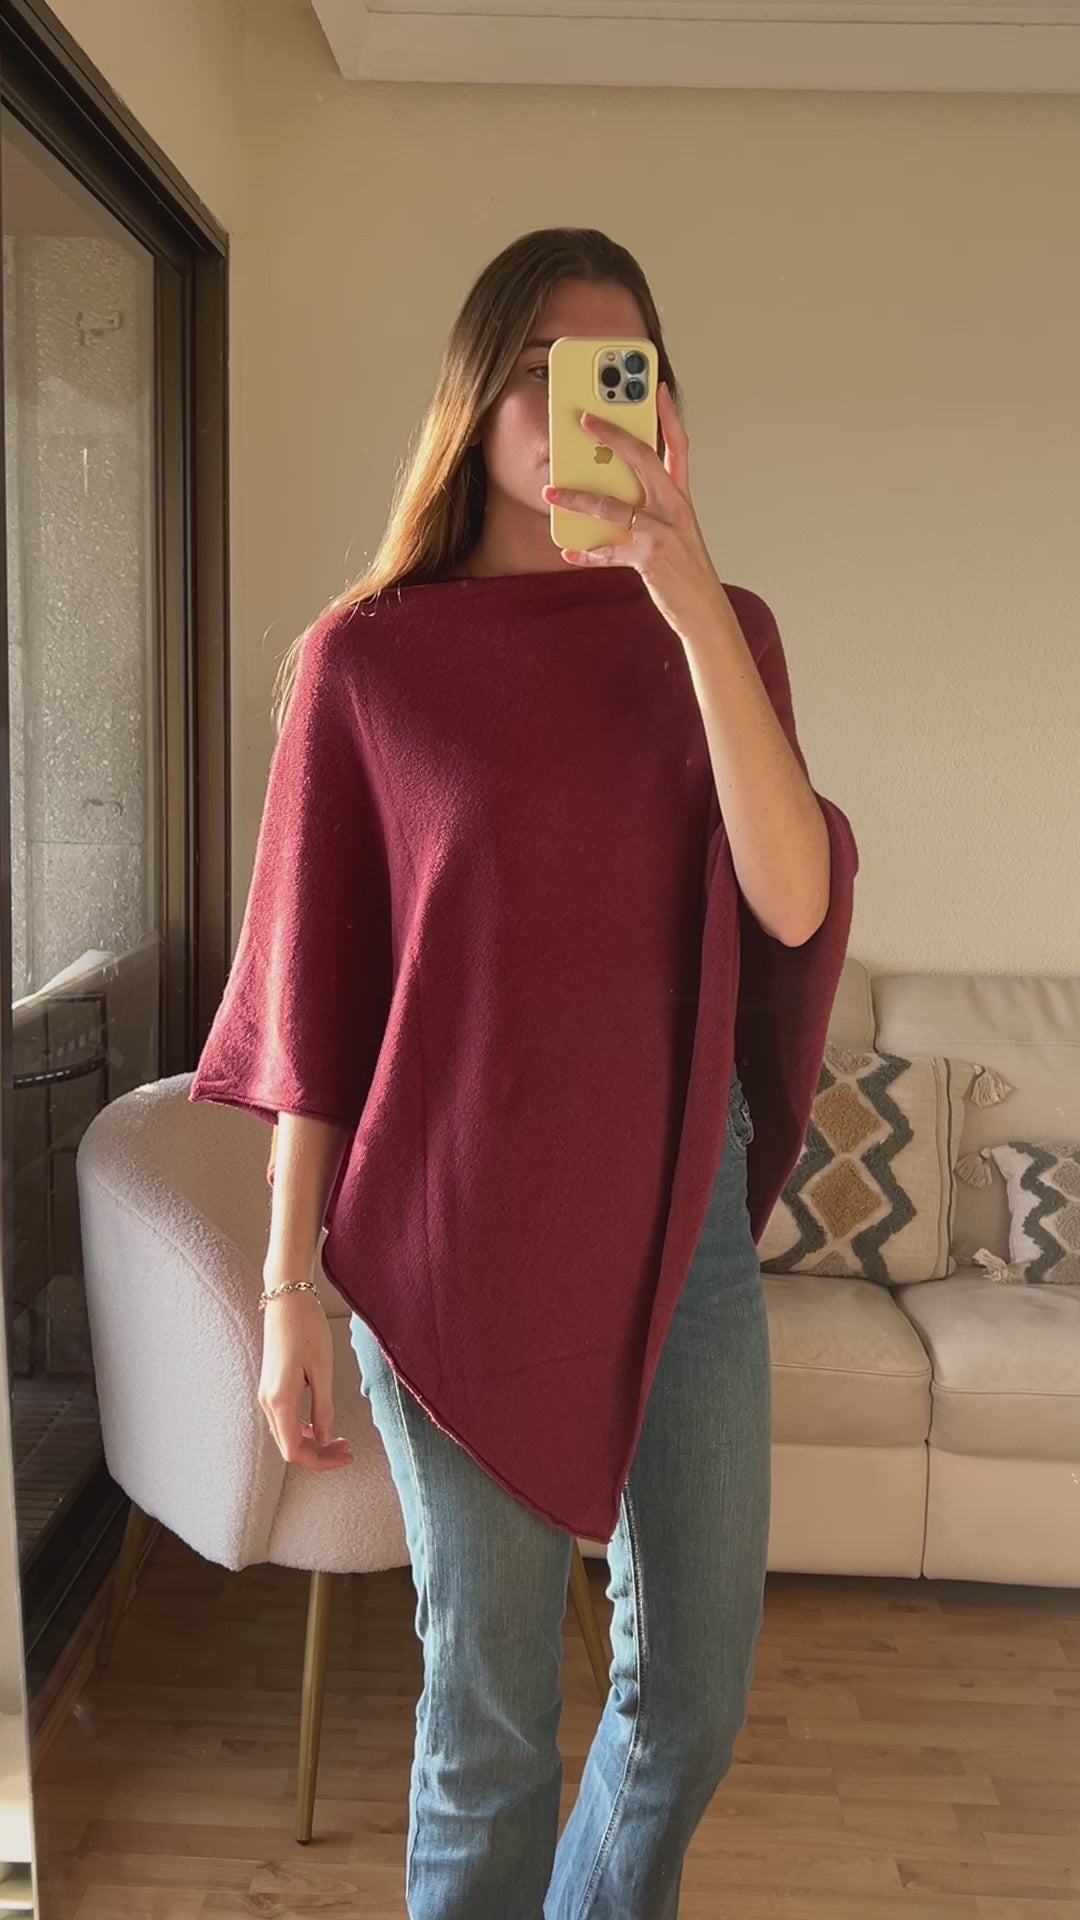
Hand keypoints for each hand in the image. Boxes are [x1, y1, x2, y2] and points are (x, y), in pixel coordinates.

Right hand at [258, 1286, 354, 1471]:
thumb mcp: (322, 1370)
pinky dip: (303, 1429)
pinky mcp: (271, 1386)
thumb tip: (324, 1438)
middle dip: (319, 1455)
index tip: (345, 1456)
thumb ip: (323, 1408)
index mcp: (280, 1400)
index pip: (294, 1451)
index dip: (321, 1461)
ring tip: (339, 1440)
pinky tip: (320, 1425)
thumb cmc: (306, 1329)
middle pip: (289, 1447)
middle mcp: (268, 1402)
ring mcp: (267, 1394)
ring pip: (286, 1434)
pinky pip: (284, 1419)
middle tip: (347, 1450)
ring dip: (312, 1443)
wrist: (287, 1299)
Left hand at [540, 381, 728, 640]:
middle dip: (611, 435)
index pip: (677, 445)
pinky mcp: (650, 558)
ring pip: (613, 506)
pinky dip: (587, 553)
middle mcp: (674, 507)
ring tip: (550, 491)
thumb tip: (609, 489)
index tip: (655, 387)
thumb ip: (649, 505)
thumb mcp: (674, 530)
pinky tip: (569, 552)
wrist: (704, 610)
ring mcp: (663, 531)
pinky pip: (608, 551)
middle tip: (583, 418)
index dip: (667, 414)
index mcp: (681, 496)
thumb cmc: (684, 568)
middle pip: (642, 458)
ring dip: (577, 497)